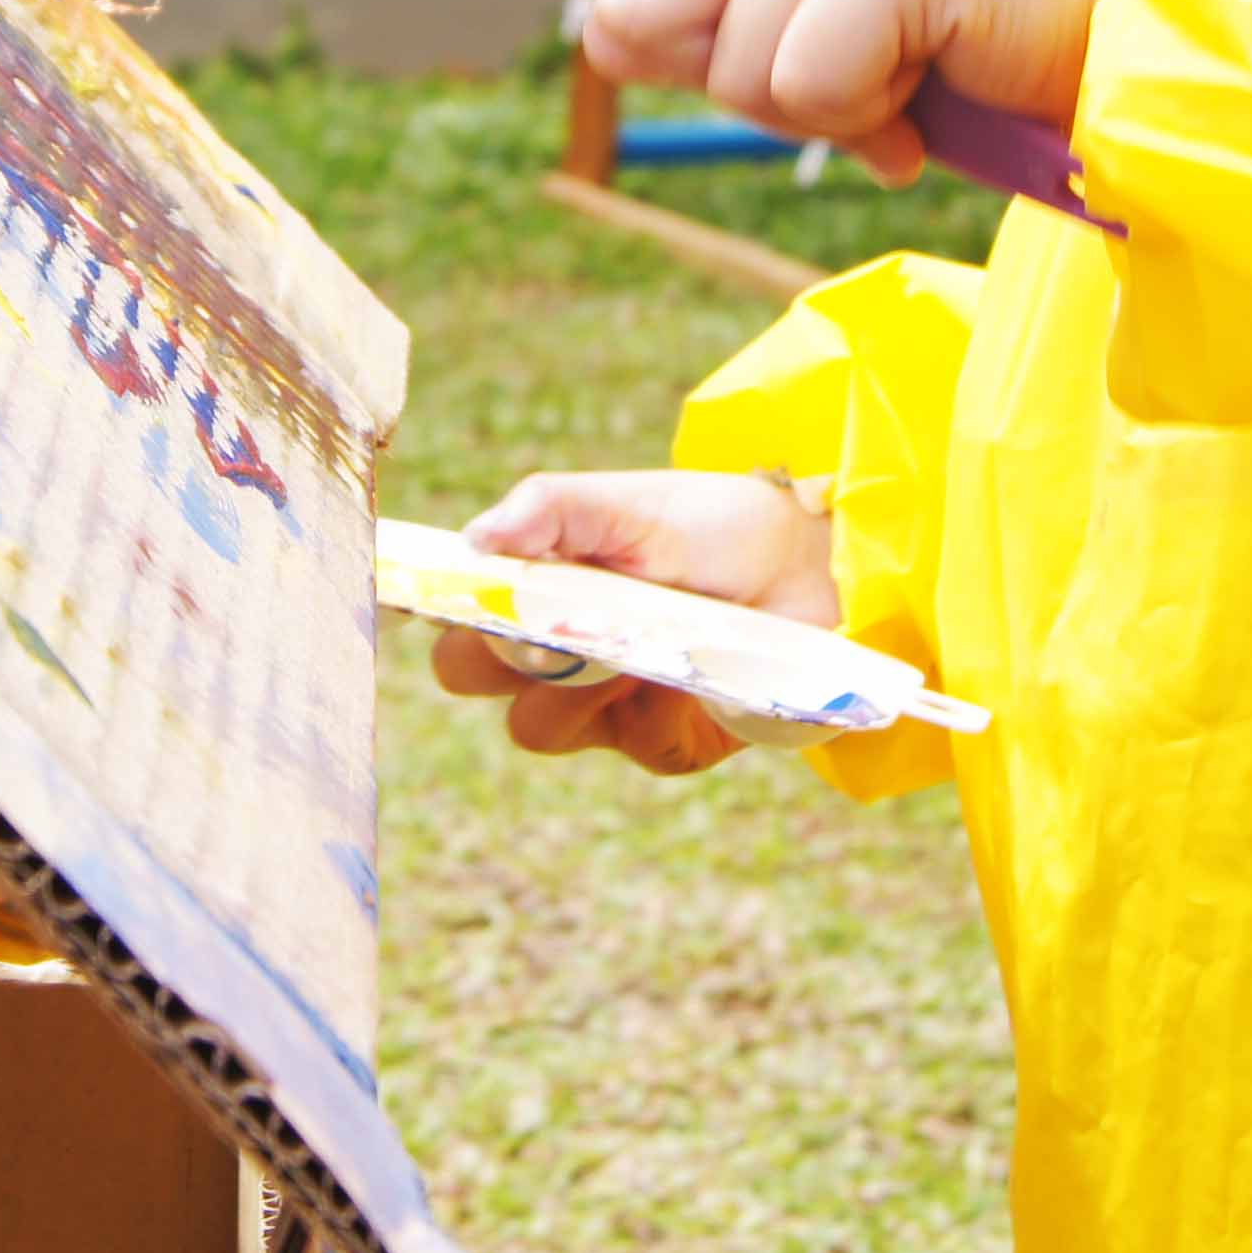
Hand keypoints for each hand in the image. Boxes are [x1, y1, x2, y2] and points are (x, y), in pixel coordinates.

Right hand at [426, 468, 839, 776]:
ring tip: (626, 651)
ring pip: (539, 728)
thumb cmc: (708, 522)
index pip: (454, 615)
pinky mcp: (668, 741)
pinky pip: (636, 749)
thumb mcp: (625, 502)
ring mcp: (608, 704)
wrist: (812, 561)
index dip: (439, 615)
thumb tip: (474, 540)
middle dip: (493, 660)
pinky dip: (658, 712)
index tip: (443, 604)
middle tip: (538, 631)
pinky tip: (692, 677)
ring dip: (570, 691)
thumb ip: (548, 510)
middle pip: (475, 680)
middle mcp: (557, 652)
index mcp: (533, 591)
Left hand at [548, 0, 1156, 185]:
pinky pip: (808, 87)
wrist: (1123, 13)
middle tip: (837, 66)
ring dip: (825, 108)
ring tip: (910, 66)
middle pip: (627, 10)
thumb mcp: (815, 18)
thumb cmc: (971, 28)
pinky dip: (875, 119)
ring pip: (729, 71)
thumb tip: (602, 32)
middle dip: (727, 77)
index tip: (693, 36)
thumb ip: (707, 13)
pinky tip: (937, 76)